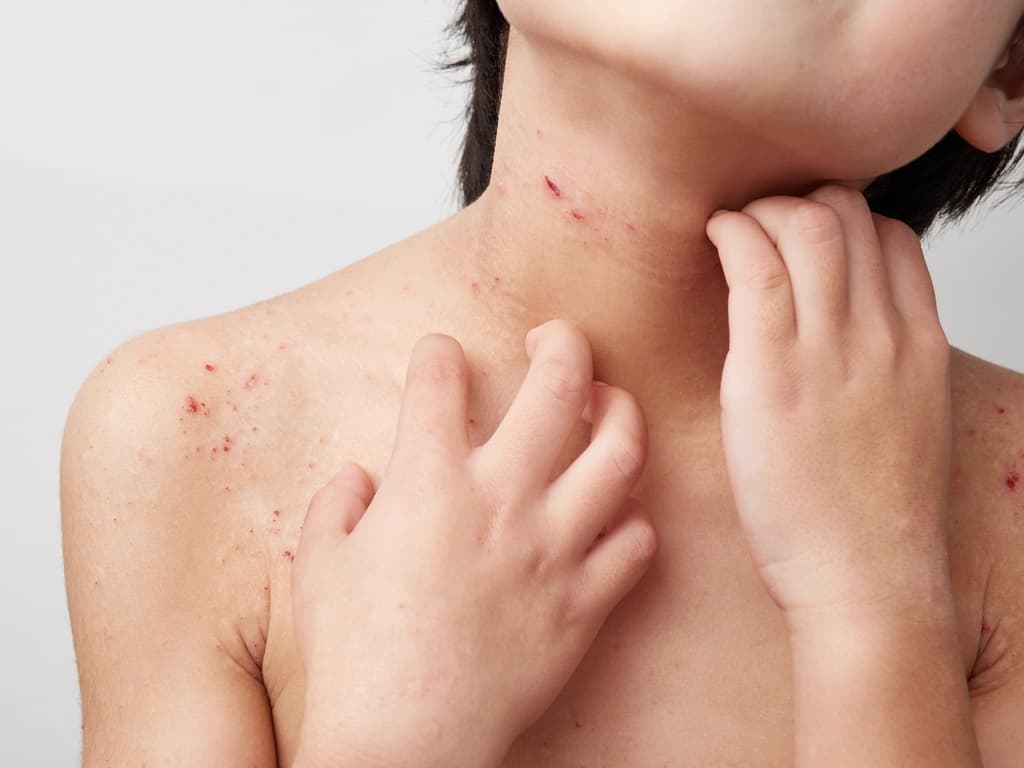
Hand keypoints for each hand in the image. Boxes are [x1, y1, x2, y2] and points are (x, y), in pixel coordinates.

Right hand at [290, 320, 657, 767]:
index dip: (437, 353)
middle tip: (556, 337)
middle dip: (562, 341)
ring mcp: (553, 549)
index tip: (439, 355)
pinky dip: (632, 519)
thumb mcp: (320, 568)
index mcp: (428, 482)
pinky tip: (615, 513)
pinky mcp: (584, 604)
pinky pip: (636, 543)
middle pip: (557, 384)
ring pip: (621, 452)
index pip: (440, 378)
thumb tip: (357, 479)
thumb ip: (336, 507)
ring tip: (607, 405)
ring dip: (620, 413)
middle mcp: (502, 500)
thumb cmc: (356, 661)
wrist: (405, 744)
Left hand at [706, 185, 953, 625]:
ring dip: (763, 210)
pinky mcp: (773, 372)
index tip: (805, 237)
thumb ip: (882, 367)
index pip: (894, 239)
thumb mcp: (903, 425)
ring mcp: (830, 349)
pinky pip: (755, 266)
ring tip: (734, 230)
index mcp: (920, 345)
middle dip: (800, 202)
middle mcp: (882, 334)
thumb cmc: (872, 517)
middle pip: (851, 216)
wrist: (867, 579)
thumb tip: (842, 335)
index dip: (847, 221)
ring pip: (807, 225)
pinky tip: (715, 237)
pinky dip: (733, 233)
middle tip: (760, 226)